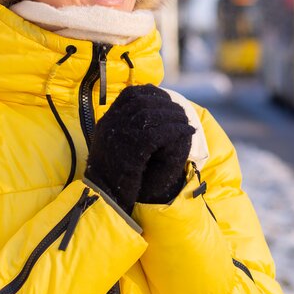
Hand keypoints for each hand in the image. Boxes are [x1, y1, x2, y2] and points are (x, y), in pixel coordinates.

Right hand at [84, 85, 193, 211]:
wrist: (105, 198)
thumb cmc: (113, 174)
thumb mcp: (114, 144)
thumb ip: (127, 126)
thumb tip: (150, 110)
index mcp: (107, 120)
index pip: (132, 94)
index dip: (153, 94)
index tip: (167, 100)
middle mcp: (110, 124)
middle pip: (144, 102)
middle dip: (167, 105)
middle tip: (182, 112)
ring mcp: (119, 136)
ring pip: (152, 116)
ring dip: (174, 117)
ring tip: (187, 123)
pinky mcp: (132, 151)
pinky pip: (159, 133)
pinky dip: (176, 130)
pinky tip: (188, 132)